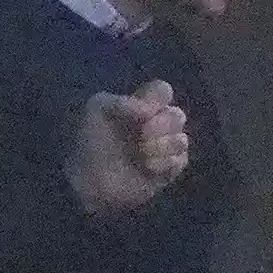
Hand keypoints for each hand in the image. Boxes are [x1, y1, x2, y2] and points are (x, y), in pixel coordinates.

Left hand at [68, 80, 189, 214]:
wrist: (90, 181)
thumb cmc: (92, 142)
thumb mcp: (97, 110)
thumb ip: (123, 101)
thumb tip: (150, 111)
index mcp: (141, 106)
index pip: (163, 91)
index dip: (158, 99)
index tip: (144, 111)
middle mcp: (156, 124)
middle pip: (178, 115)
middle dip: (161, 125)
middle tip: (142, 135)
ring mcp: (164, 148)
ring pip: (182, 140)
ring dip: (161, 146)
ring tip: (141, 155)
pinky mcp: (168, 171)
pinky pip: (181, 161)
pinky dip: (165, 163)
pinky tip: (148, 168)